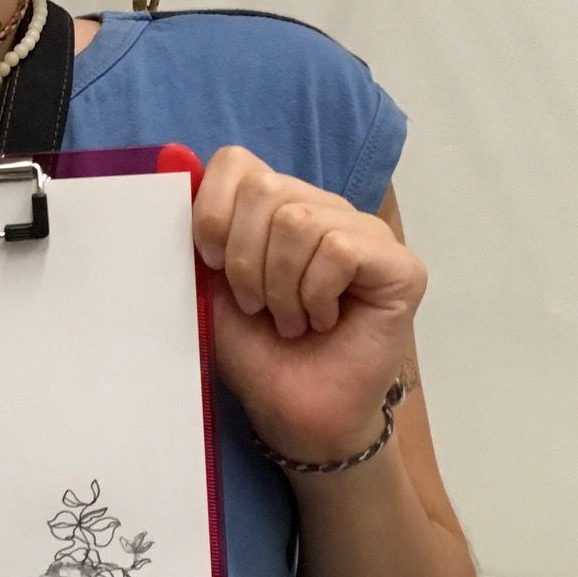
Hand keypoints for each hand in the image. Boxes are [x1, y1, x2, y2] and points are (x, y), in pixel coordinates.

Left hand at [192, 147, 424, 463]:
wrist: (294, 414)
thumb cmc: (258, 352)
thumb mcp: (213, 286)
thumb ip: (202, 234)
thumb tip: (177, 172)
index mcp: (279, 207)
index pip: (238, 163)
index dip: (213, 210)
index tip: (210, 263)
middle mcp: (325, 210)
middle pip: (265, 188)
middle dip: (244, 258)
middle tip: (256, 306)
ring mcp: (366, 234)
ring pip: (300, 220)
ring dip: (280, 285)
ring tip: (289, 320)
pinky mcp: (400, 266)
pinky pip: (341, 249)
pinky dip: (315, 293)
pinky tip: (321, 321)